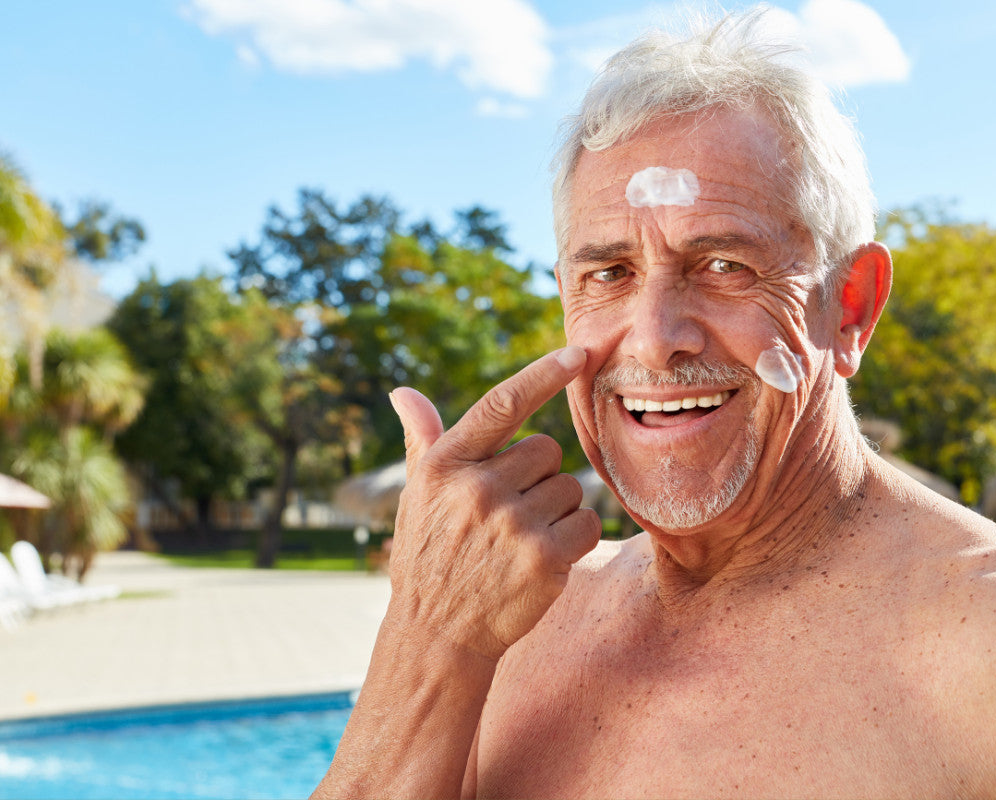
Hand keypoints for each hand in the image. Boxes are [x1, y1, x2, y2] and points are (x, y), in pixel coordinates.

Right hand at [387, 346, 600, 659]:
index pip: (502, 404)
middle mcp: (477, 488)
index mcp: (446, 465)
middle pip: (547, 450)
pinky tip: (544, 560)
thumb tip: (402, 393)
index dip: (543, 374)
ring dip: (557, 510)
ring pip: (569, 488)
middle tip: (510, 514)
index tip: (577, 353)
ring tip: (520, 541)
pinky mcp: (544, 557)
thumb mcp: (417, 496)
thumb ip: (423, 440)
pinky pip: (586, 523)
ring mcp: (512, 523)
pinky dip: (576, 539)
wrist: (437, 634)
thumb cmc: (429, 556)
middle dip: (538, 477)